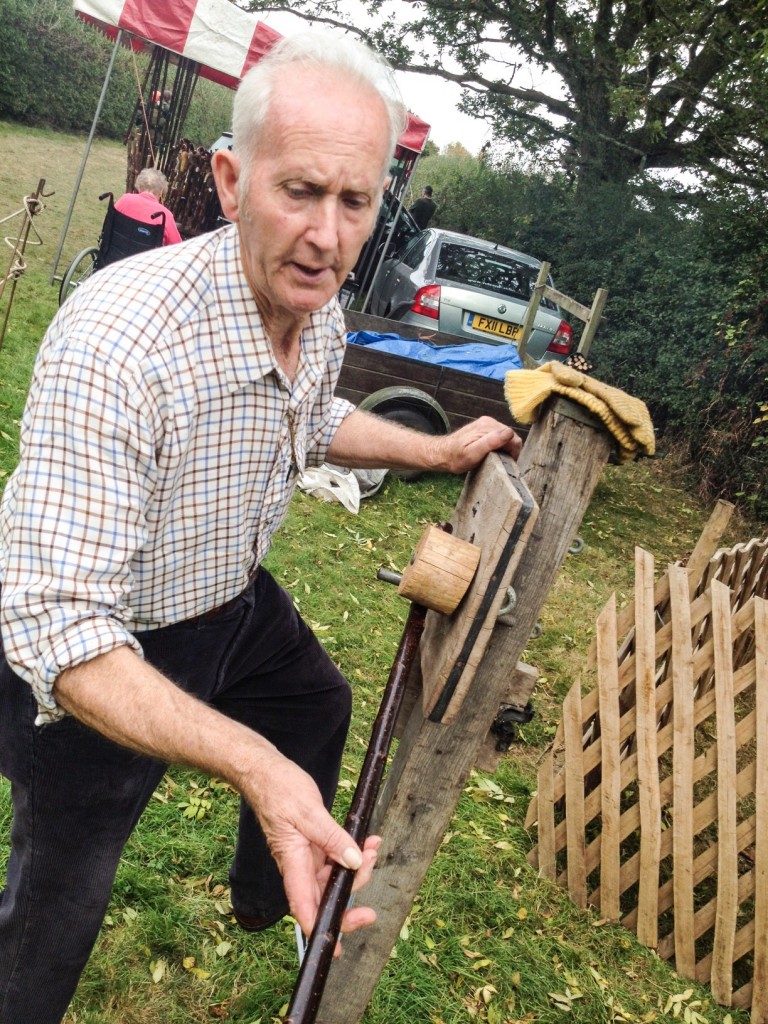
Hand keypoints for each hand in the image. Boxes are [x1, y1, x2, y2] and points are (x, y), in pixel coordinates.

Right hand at [245, 751, 379, 951]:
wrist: (266, 772)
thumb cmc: (279, 790)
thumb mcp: (309, 812)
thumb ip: (332, 838)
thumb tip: (354, 862)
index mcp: (292, 863)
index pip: (304, 907)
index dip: (319, 929)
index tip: (336, 946)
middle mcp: (299, 866)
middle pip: (324, 897)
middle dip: (350, 898)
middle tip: (371, 888)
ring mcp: (306, 857)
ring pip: (334, 878)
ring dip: (357, 869)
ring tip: (373, 847)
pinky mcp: (313, 846)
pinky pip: (336, 859)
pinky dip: (353, 853)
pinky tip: (367, 842)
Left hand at [429, 416, 521, 472]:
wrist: (442, 453)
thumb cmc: (456, 458)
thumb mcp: (473, 454)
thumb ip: (491, 442)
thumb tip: (509, 433)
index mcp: (488, 426)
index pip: (513, 437)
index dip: (513, 452)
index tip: (506, 463)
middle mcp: (489, 422)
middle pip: (511, 437)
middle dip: (509, 450)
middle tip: (500, 463)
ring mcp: (487, 424)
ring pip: (506, 437)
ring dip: (504, 448)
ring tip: (495, 459)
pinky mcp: (484, 428)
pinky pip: (499, 437)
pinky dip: (499, 446)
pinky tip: (491, 454)